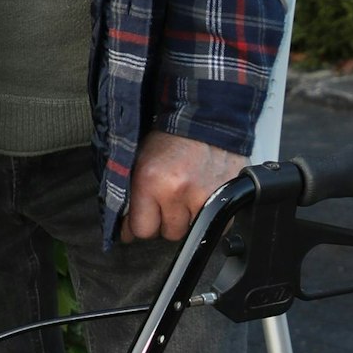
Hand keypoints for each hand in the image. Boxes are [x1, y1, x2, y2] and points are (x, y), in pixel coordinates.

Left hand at [123, 132, 244, 242]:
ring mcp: (204, 195)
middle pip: (169, 233)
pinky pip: (216, 227)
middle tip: (167, 199)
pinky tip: (202, 196)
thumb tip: (126, 231)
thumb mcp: (139, 162)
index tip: (143, 219)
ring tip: (186, 195)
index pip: (142, 230)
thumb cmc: (170, 138)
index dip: (141, 224)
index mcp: (150, 181)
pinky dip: (209, 216)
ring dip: (187, 218)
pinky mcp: (225, 196)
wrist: (205, 118)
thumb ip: (130, 197)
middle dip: (166, 220)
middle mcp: (177, 191)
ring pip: (191, 230)